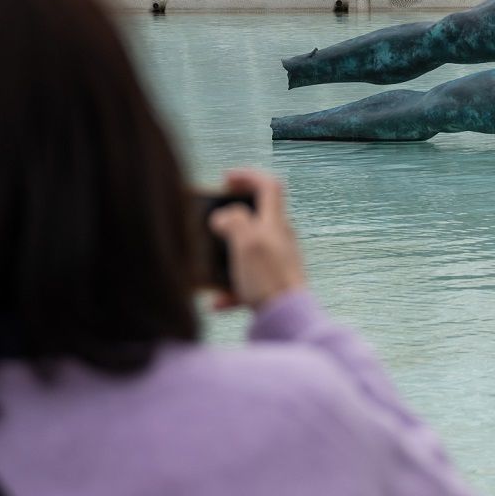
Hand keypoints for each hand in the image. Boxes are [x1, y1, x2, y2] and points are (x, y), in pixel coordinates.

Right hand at [205, 169, 306, 310]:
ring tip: (207, 266)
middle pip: (256, 218)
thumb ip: (234, 221)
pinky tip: (216, 302)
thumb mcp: (247, 242)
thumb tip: (222, 216)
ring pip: (246, 251)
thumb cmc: (269, 280)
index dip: (248, 176)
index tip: (226, 179)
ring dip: (226, 256)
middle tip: (212, 221)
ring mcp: (276, 262)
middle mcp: (279, 239)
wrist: (287, 319)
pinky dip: (229, 288)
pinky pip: (245, 281)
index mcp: (275, 223)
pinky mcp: (271, 285)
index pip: (269, 186)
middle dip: (231, 218)